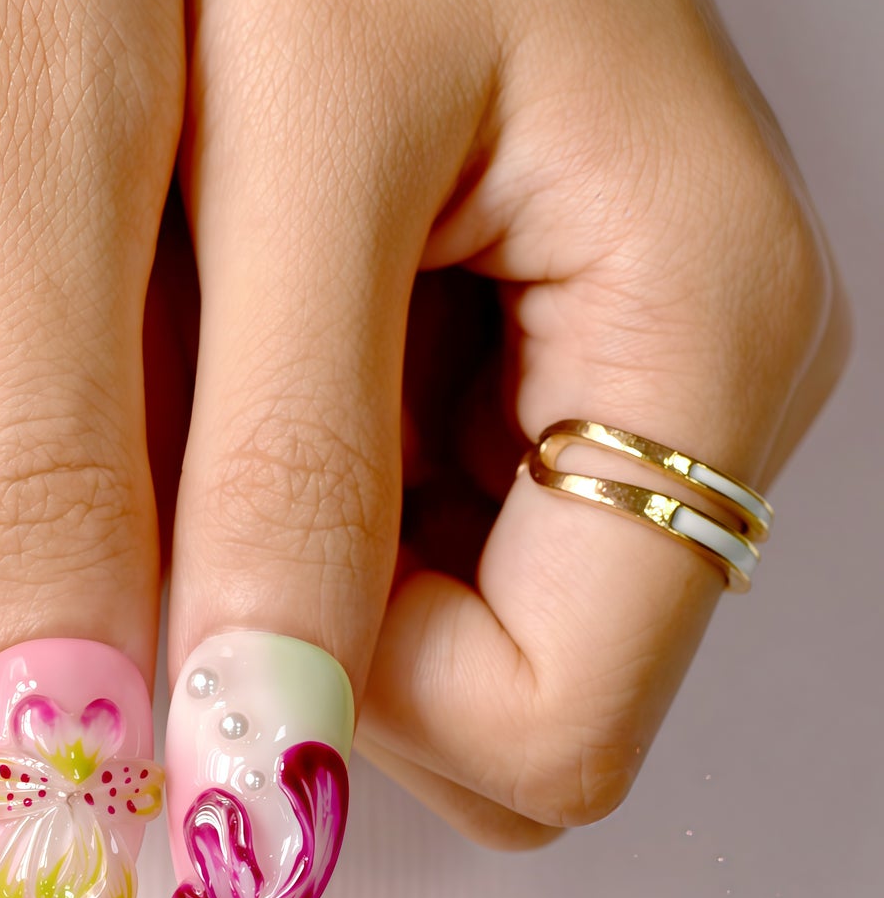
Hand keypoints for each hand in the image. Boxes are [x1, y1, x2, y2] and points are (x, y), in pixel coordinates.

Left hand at [170, 0, 847, 848]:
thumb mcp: (298, 151)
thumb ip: (285, 465)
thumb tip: (263, 746)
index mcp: (694, 340)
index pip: (558, 724)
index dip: (369, 698)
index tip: (222, 577)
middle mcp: (684, 390)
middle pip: (513, 700)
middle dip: (325, 633)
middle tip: (204, 462)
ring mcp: (608, 383)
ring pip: (449, 630)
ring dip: (296, 563)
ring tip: (215, 379)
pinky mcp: (524, 364)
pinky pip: (409, 532)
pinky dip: (295, 497)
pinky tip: (238, 363)